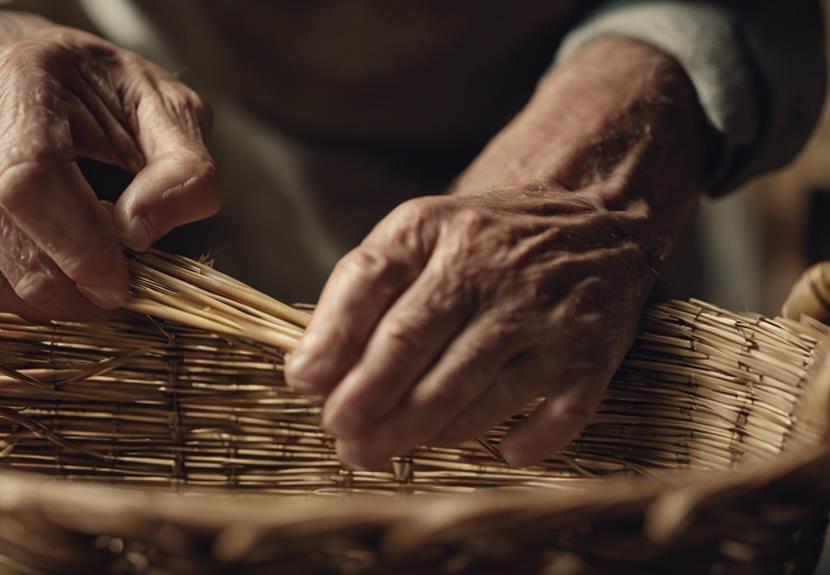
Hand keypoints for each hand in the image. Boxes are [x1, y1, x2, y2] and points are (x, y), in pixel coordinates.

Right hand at [0, 11, 217, 320]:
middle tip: (116, 295)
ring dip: (44, 303)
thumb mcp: (175, 113)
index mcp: (26, 81)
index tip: (120, 280)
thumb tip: (137, 232)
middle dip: (65, 282)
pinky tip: (61, 287)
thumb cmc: (120, 97)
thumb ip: (183, 170)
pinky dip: (20, 302)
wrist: (57, 78)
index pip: (31, 171)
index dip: (77, 241)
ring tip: (92, 293)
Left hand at [285, 37, 707, 467]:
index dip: (334, 344)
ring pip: (473, 390)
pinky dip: (528, 440)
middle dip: (369, 404)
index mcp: (438, 231)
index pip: (372, 286)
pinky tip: (501, 454)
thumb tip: (307, 376)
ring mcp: (547, 313)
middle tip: (343, 442)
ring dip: (424, 433)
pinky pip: (558, 412)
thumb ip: (359, 295)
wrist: (596, 217)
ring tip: (384, 452)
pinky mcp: (594, 352)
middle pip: (414, 346)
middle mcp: (493, 268)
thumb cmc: (482, 243)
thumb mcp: (418, 240)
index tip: (307, 390)